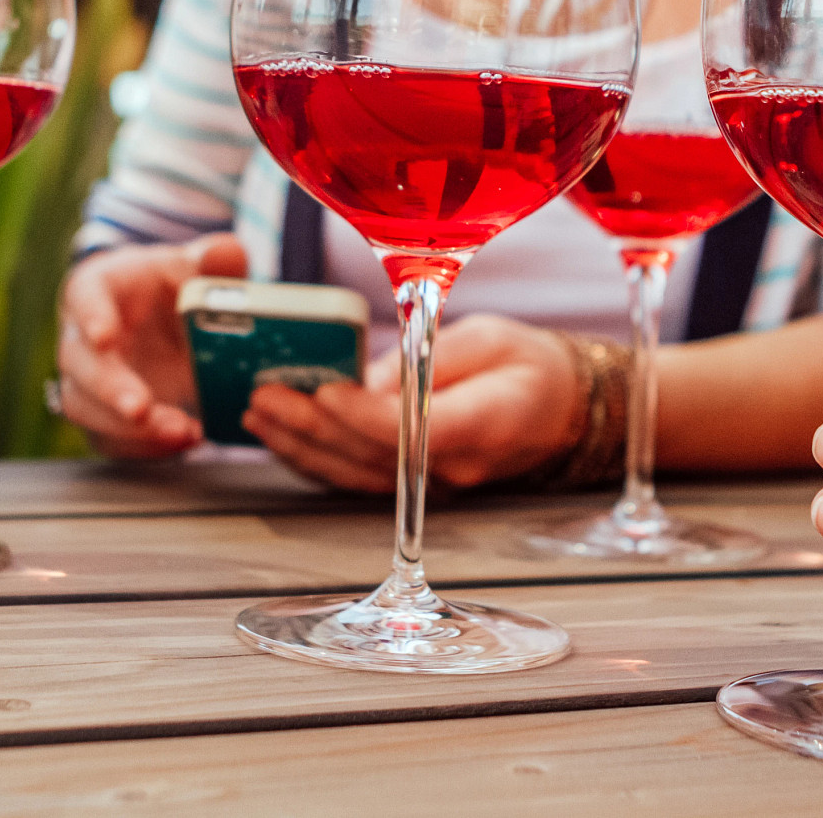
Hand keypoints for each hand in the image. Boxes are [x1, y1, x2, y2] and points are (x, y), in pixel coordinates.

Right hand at [57, 234, 247, 457]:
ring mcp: (85, 381)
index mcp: (96, 289)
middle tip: (141, 408)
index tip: (104, 336)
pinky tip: (181, 446)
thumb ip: (212, 259)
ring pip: (85, 408)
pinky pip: (107, 440)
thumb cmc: (166, 286)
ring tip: (181, 431)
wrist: (156, 320)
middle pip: (79, 365)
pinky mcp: (101, 416)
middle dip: (110, 389)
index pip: (84, 298)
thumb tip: (229, 251)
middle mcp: (79, 337)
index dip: (92, 316)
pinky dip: (142, 449)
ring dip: (126, 428)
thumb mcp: (190, 266)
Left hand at [244, 314, 582, 491]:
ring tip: (259, 415)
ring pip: (358, 475)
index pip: (415, 432)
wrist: (563, 410)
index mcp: (487, 424)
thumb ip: (430, 355)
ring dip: (302, 447)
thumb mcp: (489, 337)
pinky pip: (359, 476)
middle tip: (267, 396)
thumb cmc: (529, 366)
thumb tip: (371, 374)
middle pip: (373, 458)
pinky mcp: (417, 484)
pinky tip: (281, 437)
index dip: (364, 415)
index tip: (325, 390)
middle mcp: (457, 467)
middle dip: (313, 427)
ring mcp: (436, 485)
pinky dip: (315, 457)